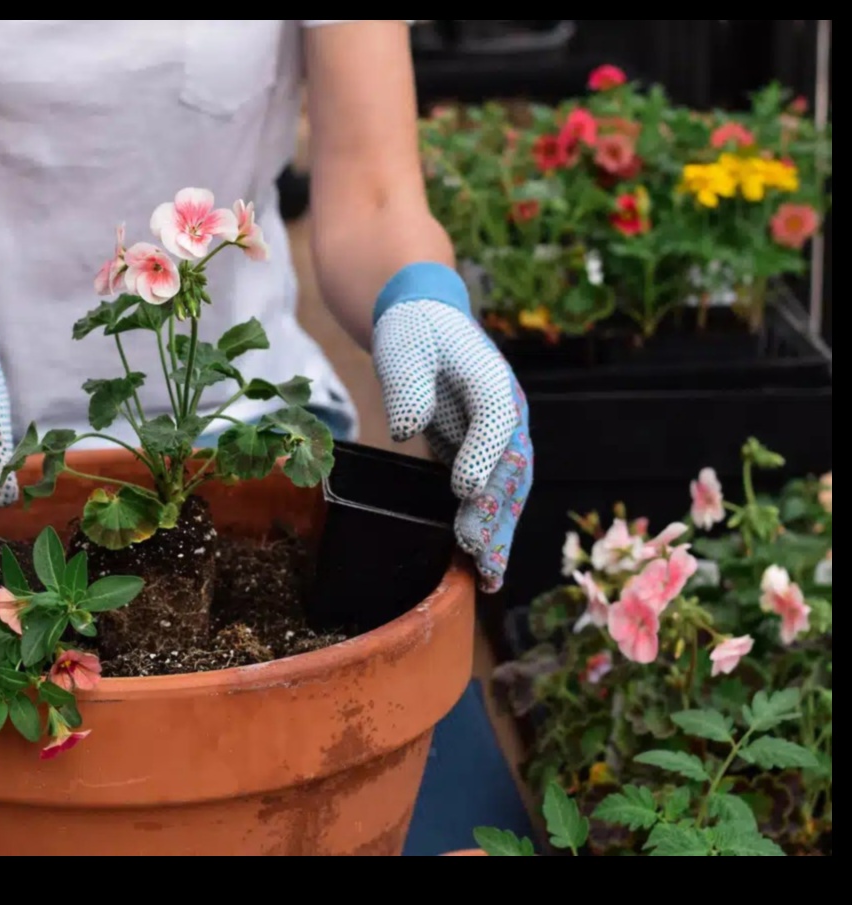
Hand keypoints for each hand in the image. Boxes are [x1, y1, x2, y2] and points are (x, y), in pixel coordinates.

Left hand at [372, 263, 532, 591]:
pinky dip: (490, 527)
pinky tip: (483, 564)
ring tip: (489, 575)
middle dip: (496, 511)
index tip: (463, 490)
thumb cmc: (414, 331)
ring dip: (499, 531)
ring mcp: (501, 434)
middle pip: (512, 465)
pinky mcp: (484, 451)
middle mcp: (507, 411)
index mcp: (491, 378)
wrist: (426, 319)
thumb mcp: (402, 347)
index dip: (483, 455)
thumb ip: (407, 385)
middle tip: (476, 551)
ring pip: (509, 489)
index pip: (496, 419)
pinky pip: (493, 493)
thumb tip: (408, 429)